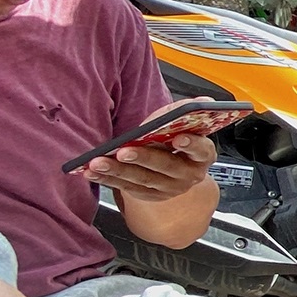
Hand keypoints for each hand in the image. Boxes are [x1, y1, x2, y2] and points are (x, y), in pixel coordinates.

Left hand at [79, 100, 215, 204]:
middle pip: (166, 167)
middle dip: (143, 158)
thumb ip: (188, 111)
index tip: (177, 138)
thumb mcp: (182, 121)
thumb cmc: (175, 136)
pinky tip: (92, 172)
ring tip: (97, 162)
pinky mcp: (150, 196)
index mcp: (202, 154)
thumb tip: (203, 100)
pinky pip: (127, 188)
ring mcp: (170, 188)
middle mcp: (189, 175)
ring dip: (118, 171)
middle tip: (123, 151)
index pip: (202, 150)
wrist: (170, 163)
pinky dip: (108, 180)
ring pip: (142, 179)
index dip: (191, 145)